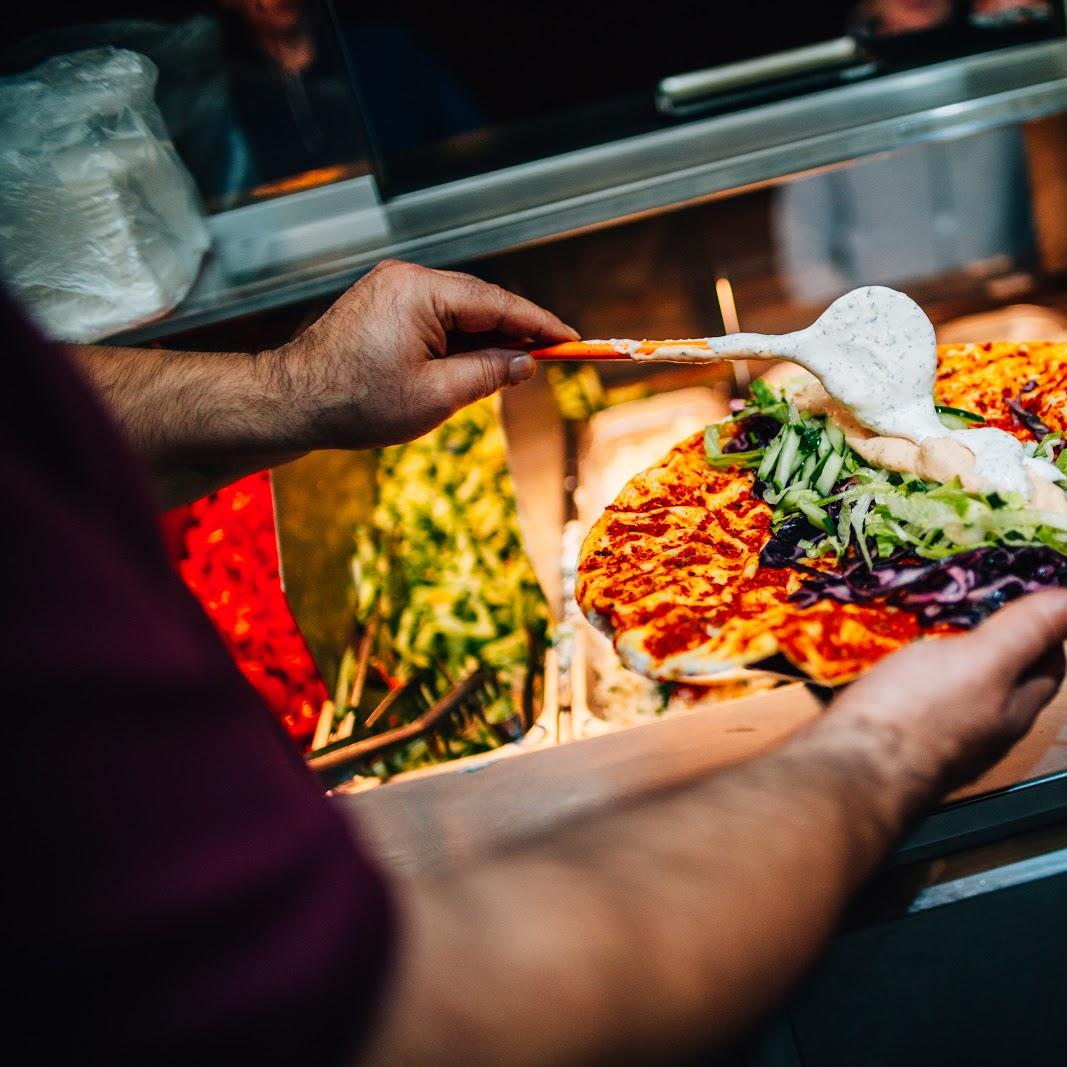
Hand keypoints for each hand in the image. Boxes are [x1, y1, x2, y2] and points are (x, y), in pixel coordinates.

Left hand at [269, 260, 576, 450]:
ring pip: (458, 311)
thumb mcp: (435, 396)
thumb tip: (525, 362)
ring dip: (487, 339)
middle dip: (517, 331)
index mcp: (420, 292)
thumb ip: (488, 374)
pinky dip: (459, 340)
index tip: (572, 339)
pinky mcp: (381, 305)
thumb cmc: (356, 402)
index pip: (498, 304)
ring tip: (516, 369)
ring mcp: (390, 290)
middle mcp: (406, 280)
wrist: (290, 403)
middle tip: (553, 358)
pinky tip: (475, 363)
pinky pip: (434, 317)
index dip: (540, 324)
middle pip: (480, 302)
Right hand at [828, 590, 1066, 792]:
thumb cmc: (918, 713)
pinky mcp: (896, 737)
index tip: (1023, 594)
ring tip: (929, 622)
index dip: (1047, 628)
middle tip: (972, 600)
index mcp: (1014, 710)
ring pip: (956, 688)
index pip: (1050, 665)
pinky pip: (915, 697)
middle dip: (996, 640)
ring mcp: (938, 737)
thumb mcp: (981, 661)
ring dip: (948, 655)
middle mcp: (983, 729)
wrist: (849, 765)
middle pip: (1003, 678)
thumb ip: (1026, 630)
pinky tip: (892, 661)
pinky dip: (912, 674)